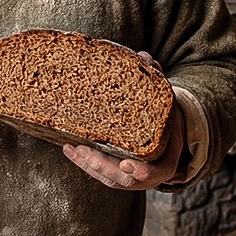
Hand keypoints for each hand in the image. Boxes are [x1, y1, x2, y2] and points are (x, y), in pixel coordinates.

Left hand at [62, 51, 184, 190]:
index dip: (144, 171)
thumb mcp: (166, 102)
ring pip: (108, 177)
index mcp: (166, 158)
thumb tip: (144, 58)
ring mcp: (131, 177)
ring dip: (87, 164)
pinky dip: (83, 163)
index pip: (158, 170)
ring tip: (71, 148)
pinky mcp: (115, 174)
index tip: (126, 165)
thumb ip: (156, 82)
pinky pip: (99, 173)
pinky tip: (69, 149)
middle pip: (125, 178)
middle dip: (102, 165)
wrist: (165, 134)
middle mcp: (148, 173)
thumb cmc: (164, 119)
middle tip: (84, 151)